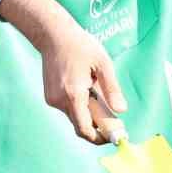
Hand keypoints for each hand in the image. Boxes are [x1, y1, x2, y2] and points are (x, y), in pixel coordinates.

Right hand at [40, 25, 126, 144]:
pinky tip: (85, 87)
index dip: (99, 137)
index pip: (84, 129)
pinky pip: (68, 108)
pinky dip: (79, 105)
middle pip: (80, 125)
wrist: (53, 35)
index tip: (112, 137)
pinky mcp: (49, 96)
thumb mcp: (103, 64)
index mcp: (73, 94)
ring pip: (74, 116)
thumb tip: (122, 110)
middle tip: (113, 119)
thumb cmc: (81, 46)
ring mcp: (52, 99)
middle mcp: (59, 100)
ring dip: (88, 113)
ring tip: (96, 90)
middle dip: (97, 125)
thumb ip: (112, 89)